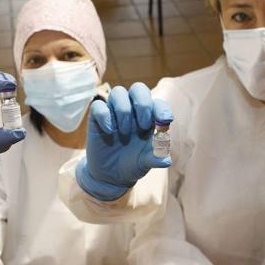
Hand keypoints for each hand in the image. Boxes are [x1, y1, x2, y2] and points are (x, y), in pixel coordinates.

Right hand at [76, 83, 172, 200]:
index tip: (165, 120)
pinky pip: (98, 105)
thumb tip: (166, 160)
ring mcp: (114, 112)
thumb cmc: (133, 164)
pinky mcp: (97, 118)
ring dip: (124, 110)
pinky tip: (109, 132)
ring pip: (118, 92)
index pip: (157, 104)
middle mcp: (133, 111)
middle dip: (143, 103)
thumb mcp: (146, 163)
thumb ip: (156, 158)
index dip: (162, 109)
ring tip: (124, 131)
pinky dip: (104, 115)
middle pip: (138, 89)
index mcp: (149, 118)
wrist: (111, 176)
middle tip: (143, 125)